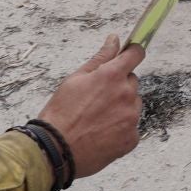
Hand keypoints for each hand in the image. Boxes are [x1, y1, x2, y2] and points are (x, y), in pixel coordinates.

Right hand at [36, 36, 145, 180]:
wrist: (55, 151)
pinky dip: (120, 129)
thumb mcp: (75, 79)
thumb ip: (100, 58)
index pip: (136, 54)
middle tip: (96, 100)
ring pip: (132, 105)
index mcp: (112, 76)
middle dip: (119, 86)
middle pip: (131, 82)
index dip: (132, 53)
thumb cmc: (61, 114)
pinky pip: (131, 127)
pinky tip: (101, 134)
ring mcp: (131, 117)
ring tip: (96, 120)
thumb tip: (114, 39)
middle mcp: (126, 94)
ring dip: (121, 108)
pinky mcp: (131, 138)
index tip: (129, 55)